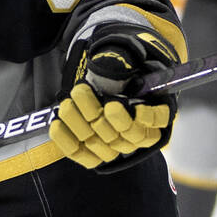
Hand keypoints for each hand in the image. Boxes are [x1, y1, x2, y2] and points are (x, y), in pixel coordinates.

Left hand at [50, 27, 178, 172]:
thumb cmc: (117, 74)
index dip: (147, 117)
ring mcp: (115, 147)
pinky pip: (81, 154)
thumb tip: (114, 62)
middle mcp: (137, 133)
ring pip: (101, 143)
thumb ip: (123, 61)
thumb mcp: (125, 61)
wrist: (100, 86)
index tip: (128, 105)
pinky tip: (57, 124)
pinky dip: (67, 141)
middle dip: (102, 114)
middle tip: (82, 91)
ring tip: (67, 102)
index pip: (158, 119)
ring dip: (80, 122)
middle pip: (126, 134)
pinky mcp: (94, 155)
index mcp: (154, 109)